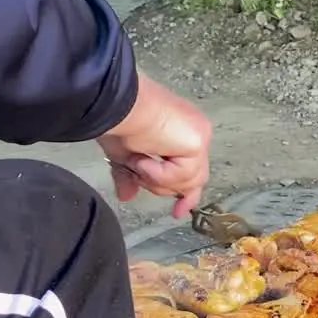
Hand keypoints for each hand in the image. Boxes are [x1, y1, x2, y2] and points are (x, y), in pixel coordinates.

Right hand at [97, 73, 211, 218]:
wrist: (117, 105)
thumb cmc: (117, 120)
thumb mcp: (123, 155)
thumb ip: (131, 175)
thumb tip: (126, 196)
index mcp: (182, 131)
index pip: (192, 170)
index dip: (186, 193)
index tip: (177, 212)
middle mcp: (196, 132)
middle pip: (193, 179)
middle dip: (165, 187)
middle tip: (139, 174)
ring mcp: (199, 136)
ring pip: (187, 182)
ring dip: (156, 178)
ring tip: (137, 161)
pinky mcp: (197, 142)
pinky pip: (181, 176)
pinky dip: (159, 174)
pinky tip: (145, 159)